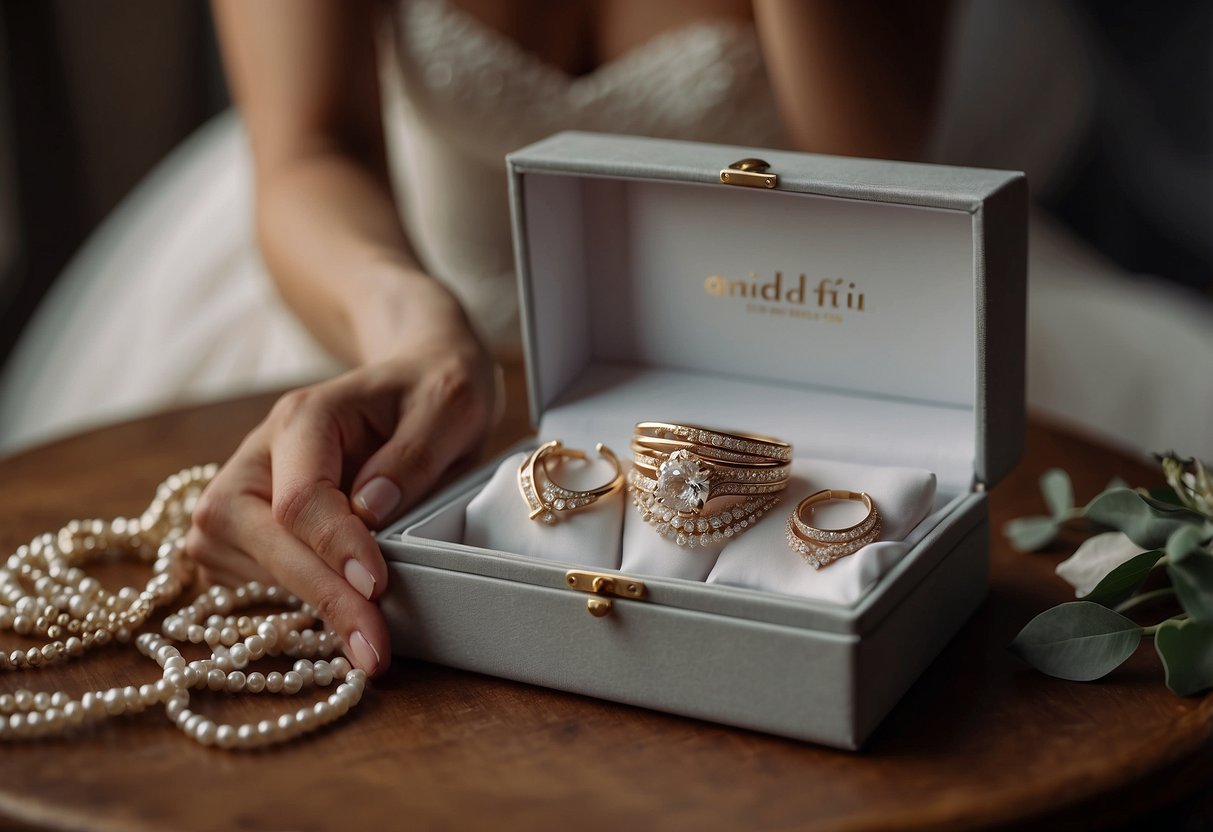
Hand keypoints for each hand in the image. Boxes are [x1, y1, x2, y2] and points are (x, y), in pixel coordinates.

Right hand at [185, 336, 495, 675]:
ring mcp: (245, 488)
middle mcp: (260, 452)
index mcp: (304, 417)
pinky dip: (283, 603)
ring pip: (237, 560)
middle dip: (314, 595)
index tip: (379, 588)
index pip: (299, 496)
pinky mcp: (247, 524)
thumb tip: (371, 510)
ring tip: (366, 641)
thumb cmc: (434, 390)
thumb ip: (414, 451)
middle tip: (372, 650)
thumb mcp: (451, 403)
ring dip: (299, 605)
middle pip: (252, 532)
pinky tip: (336, 621)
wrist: (417, 378)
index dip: (334, 548)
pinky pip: (240, 575)